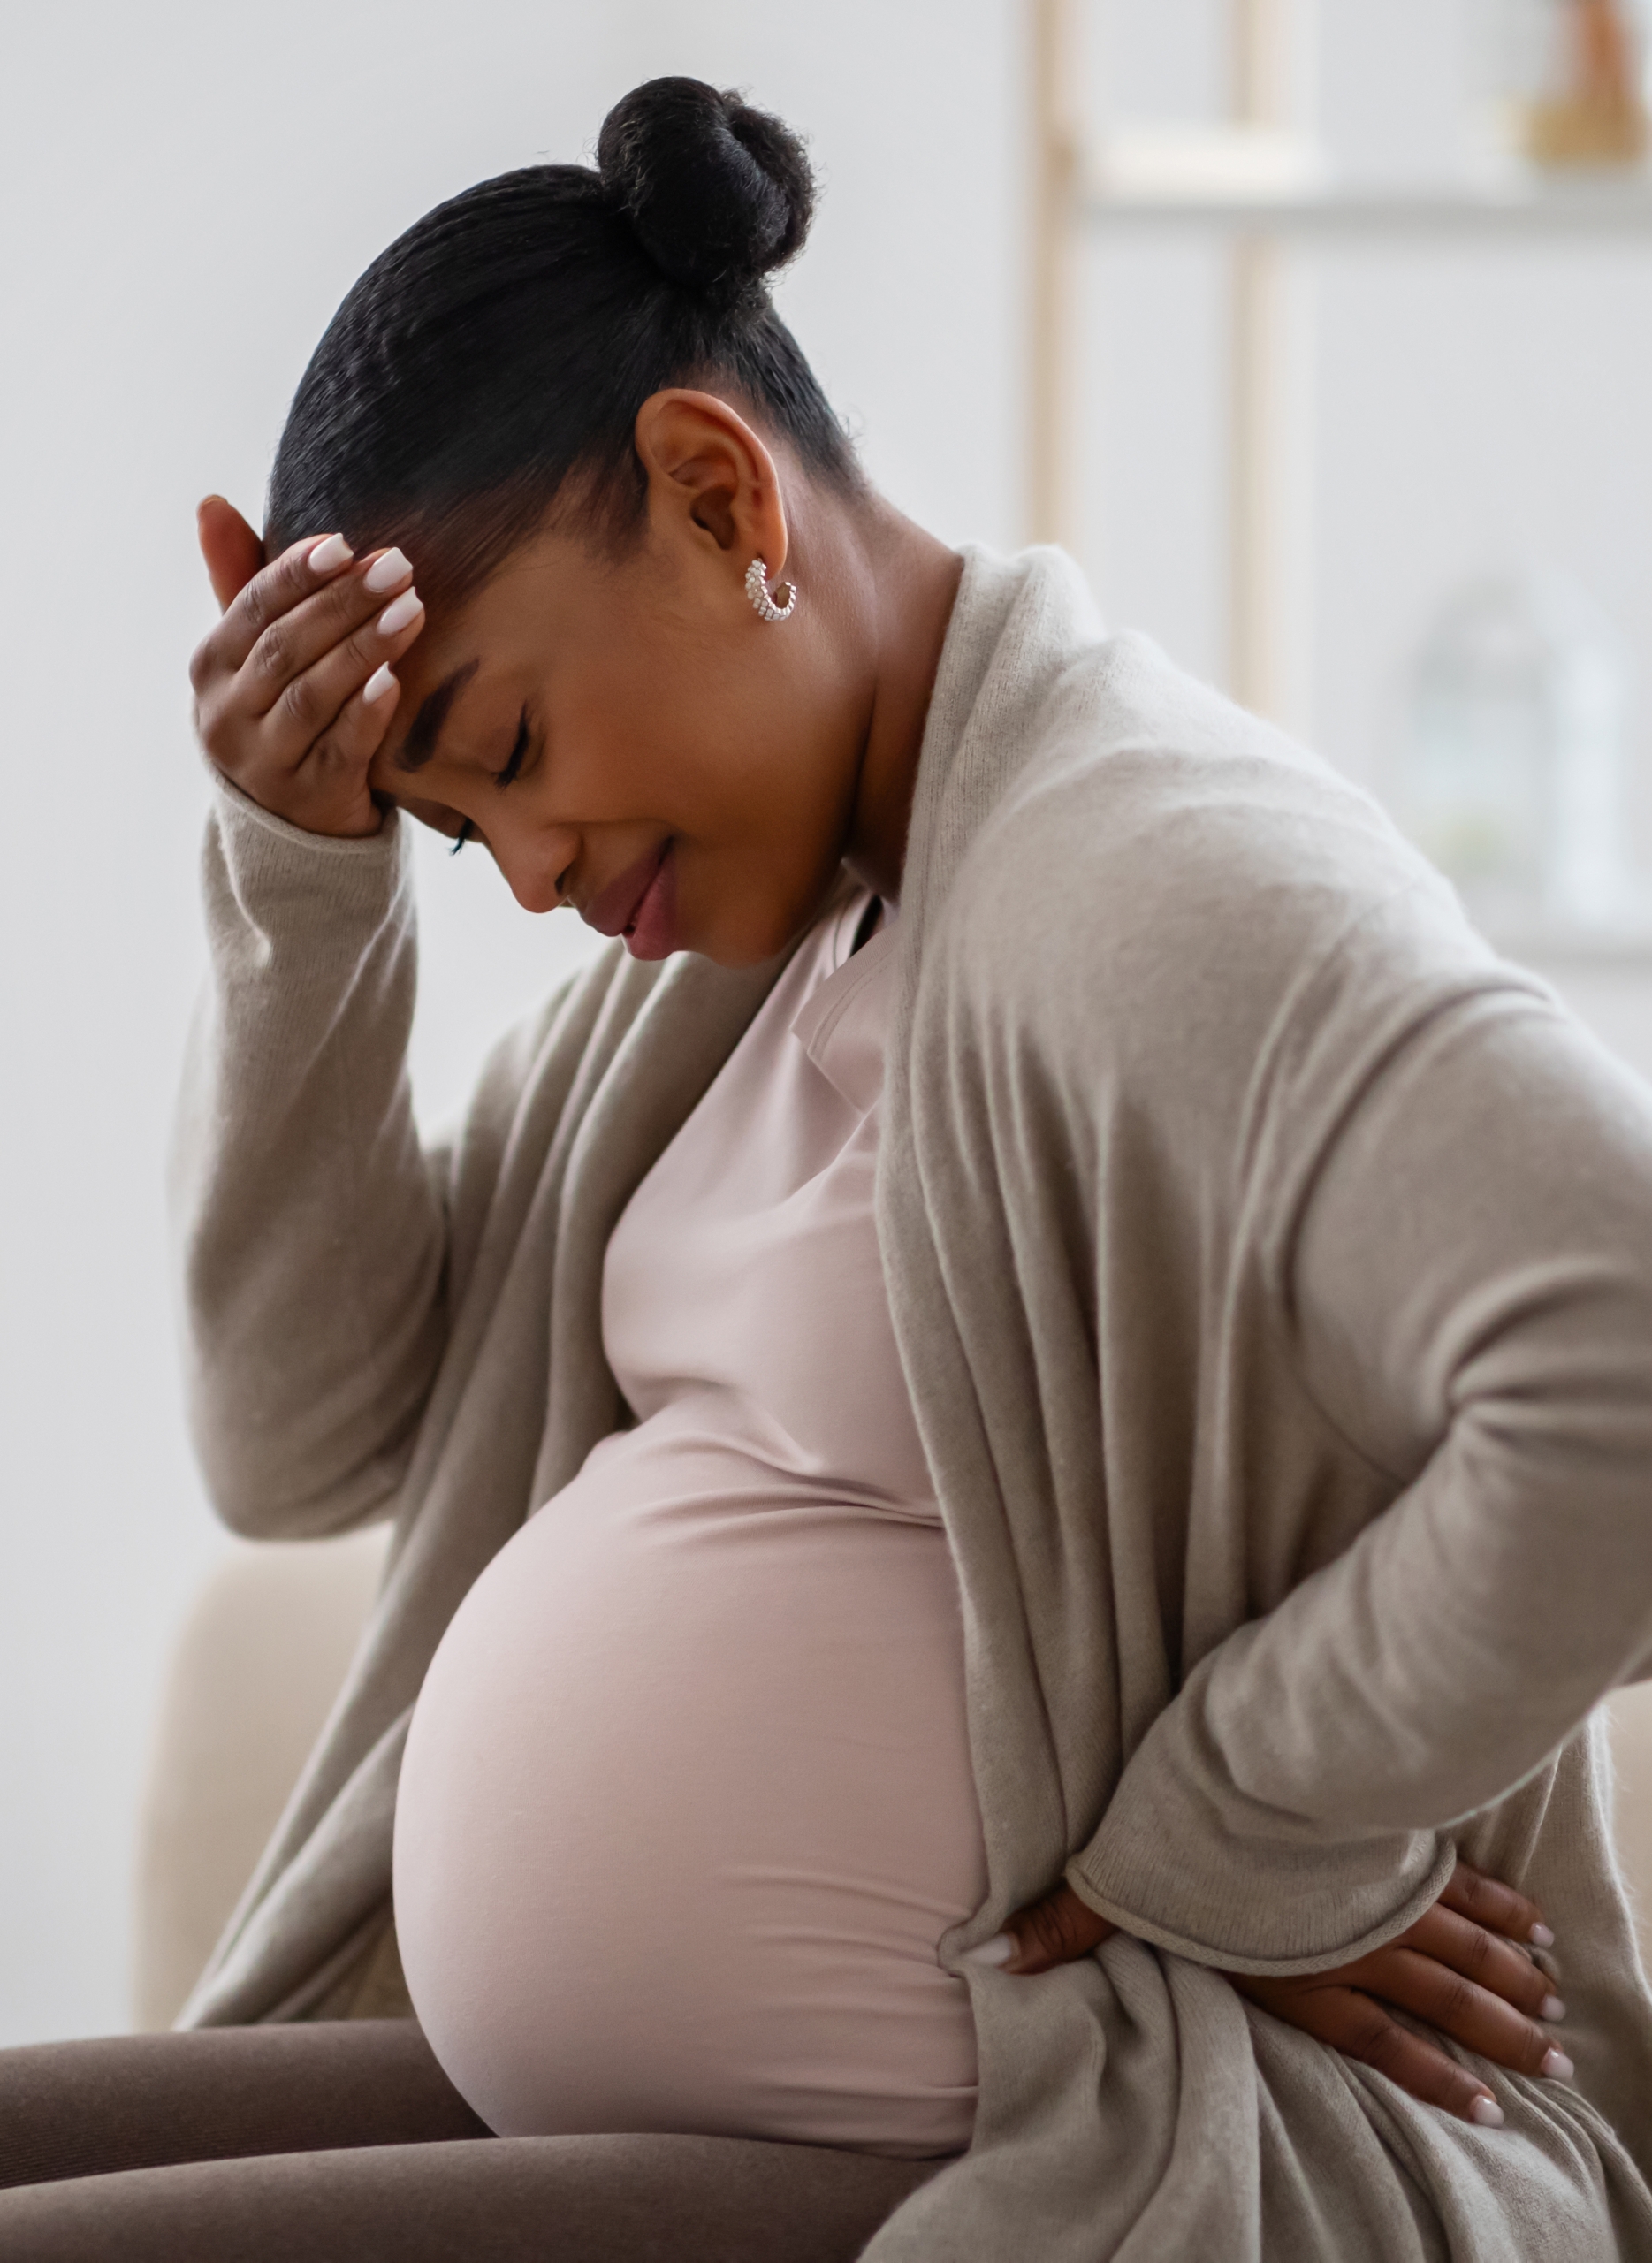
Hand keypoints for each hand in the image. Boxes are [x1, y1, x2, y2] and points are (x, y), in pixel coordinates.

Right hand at [189, 495, 425, 838]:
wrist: (292, 824)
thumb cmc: (281, 714)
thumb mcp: (255, 654)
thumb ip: (243, 582)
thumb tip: (211, 503)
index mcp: (210, 668)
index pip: (252, 608)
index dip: (296, 573)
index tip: (344, 543)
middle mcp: (226, 716)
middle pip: (286, 648)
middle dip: (342, 603)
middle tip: (396, 566)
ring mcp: (265, 762)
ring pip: (312, 696)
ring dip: (363, 648)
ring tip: (412, 609)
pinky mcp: (311, 798)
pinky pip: (341, 749)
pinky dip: (366, 712)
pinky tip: (395, 679)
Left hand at [967, 1859, 1565, 2127]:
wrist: (1263, 1763)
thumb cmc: (1192, 1829)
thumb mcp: (1118, 1882)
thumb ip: (1060, 1926)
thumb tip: (978, 1958)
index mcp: (1301, 1968)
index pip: (1380, 2035)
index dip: (1434, 2073)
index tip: (1486, 2106)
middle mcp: (1359, 1940)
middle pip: (1445, 1997)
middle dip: (1497, 2032)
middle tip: (1551, 2063)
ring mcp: (1391, 1885)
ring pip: (1467, 1941)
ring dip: (1512, 1976)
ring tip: (1553, 2005)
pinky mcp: (1403, 1835)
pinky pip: (1464, 1877)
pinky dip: (1502, 1903)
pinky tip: (1534, 1920)